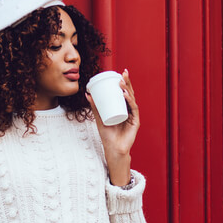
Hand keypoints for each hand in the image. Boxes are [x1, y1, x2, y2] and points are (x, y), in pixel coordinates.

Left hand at [86, 68, 139, 185]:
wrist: (113, 149)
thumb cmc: (108, 135)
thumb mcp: (99, 118)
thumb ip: (95, 107)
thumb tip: (87, 94)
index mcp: (123, 108)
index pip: (125, 92)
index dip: (124, 82)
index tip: (119, 73)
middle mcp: (130, 110)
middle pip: (130, 93)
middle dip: (127, 82)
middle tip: (123, 73)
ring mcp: (133, 116)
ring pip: (132, 99)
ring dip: (127, 89)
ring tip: (121, 82)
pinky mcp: (135, 122)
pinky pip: (133, 109)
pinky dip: (129, 101)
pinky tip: (125, 95)